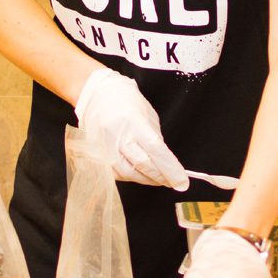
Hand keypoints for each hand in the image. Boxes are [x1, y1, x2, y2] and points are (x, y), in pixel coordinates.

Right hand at [75, 68, 188, 189]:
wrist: (96, 95)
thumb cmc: (125, 102)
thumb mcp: (147, 115)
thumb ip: (154, 139)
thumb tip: (164, 162)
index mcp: (133, 121)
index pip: (155, 150)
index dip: (170, 169)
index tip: (182, 182)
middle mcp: (117, 135)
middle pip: (142, 165)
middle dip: (161, 177)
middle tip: (173, 182)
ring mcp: (104, 147)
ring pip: (128, 173)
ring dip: (146, 179)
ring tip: (158, 179)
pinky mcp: (96, 154)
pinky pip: (115, 173)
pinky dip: (130, 177)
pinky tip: (138, 174)